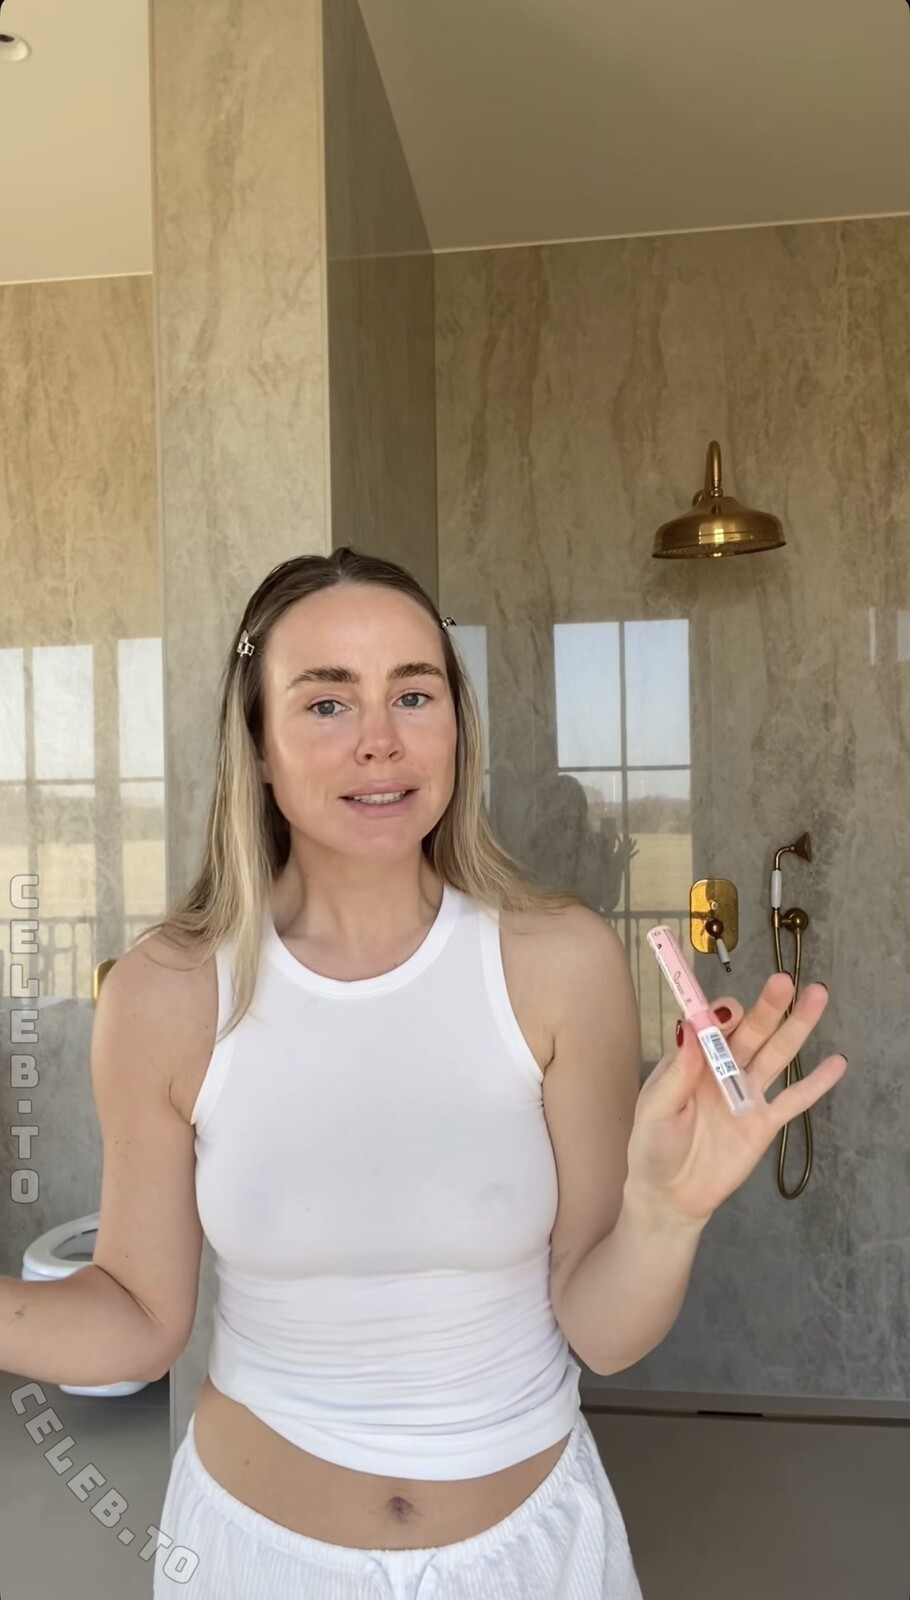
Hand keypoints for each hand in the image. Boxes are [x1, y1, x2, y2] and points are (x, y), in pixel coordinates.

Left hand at [625, 973, 847, 1229]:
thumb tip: (689, 1027)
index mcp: (693, 1060)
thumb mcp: (656, 1109)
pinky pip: (794, 1100)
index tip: (729, 1012)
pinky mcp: (764, 1123)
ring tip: (818, 995)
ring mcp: (747, 1094)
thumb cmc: (653, 1147)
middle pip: (751, 1031)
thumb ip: (677, 1072)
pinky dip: (817, 1082)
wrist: (671, 1195)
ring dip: (797, 1026)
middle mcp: (723, 1069)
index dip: (723, 1014)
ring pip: (777, 1054)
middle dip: (768, 1006)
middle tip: (785, 980)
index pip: (713, 1025)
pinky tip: (838, 1062)